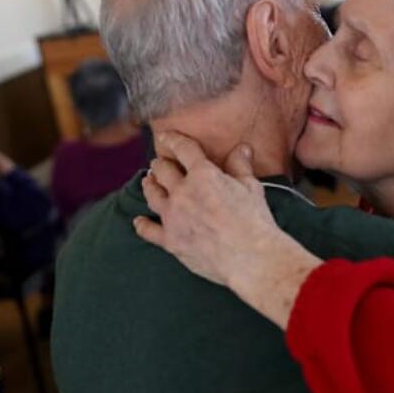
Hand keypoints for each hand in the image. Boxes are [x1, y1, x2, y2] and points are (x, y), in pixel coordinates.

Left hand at [133, 132, 321, 328]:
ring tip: (148, 181)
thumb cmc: (254, 221)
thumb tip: (242, 148)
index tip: (165, 136)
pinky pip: (149, 230)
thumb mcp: (251, 187)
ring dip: (149, 185)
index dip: (173, 140)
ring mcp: (173, 217)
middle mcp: (182, 192)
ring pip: (152, 195)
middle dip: (160, 164)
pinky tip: (139, 221)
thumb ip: (240, 166)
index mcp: (203, 175)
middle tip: (159, 163)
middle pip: (162, 171)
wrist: (249, 257)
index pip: (183, 149)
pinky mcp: (171, 240)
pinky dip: (142, 224)